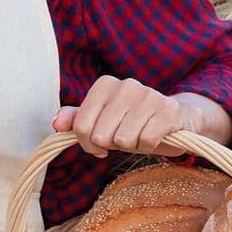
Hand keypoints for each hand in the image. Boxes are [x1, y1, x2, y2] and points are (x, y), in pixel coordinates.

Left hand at [51, 75, 198, 160]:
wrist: (175, 120)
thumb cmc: (132, 122)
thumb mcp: (102, 121)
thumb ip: (77, 120)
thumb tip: (56, 123)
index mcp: (105, 84)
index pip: (80, 125)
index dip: (88, 143)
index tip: (99, 144)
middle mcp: (126, 85)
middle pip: (100, 135)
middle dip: (111, 145)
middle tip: (123, 139)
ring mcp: (149, 96)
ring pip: (123, 140)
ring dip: (131, 146)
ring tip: (139, 135)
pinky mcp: (169, 111)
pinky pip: (146, 141)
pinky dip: (149, 146)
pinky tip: (154, 137)